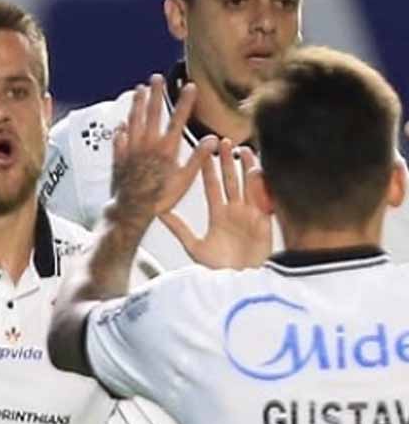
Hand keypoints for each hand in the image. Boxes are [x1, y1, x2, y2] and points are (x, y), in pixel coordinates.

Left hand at [108, 74, 213, 224]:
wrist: (131, 210)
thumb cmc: (160, 198)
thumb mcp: (184, 181)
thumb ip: (198, 158)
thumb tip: (213, 139)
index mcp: (166, 149)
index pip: (178, 119)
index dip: (185, 102)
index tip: (190, 86)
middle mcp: (148, 145)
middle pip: (152, 114)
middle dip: (155, 94)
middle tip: (156, 78)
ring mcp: (131, 149)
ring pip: (134, 120)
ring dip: (137, 104)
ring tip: (138, 90)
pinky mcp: (119, 157)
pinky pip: (118, 139)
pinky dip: (121, 129)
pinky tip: (121, 123)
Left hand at [160, 140, 271, 268]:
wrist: (237, 282)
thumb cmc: (216, 268)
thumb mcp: (194, 246)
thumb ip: (179, 227)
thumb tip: (159, 212)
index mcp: (218, 215)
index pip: (212, 186)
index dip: (208, 169)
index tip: (204, 152)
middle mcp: (234, 211)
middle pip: (230, 180)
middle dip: (226, 161)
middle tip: (221, 141)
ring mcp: (250, 214)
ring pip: (247, 185)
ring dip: (244, 167)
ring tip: (239, 148)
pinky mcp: (264, 220)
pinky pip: (262, 197)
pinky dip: (260, 183)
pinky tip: (255, 168)